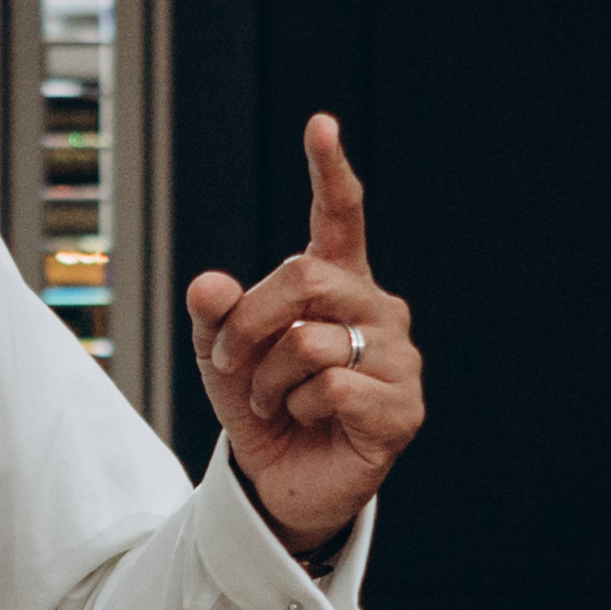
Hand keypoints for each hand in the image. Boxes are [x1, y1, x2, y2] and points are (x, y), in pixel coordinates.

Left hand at [184, 115, 418, 555]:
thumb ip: (214, 316)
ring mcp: (397, 357)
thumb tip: (208, 284)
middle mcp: (376, 309)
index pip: (339, 218)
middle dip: (248, 320)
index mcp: (338, 286)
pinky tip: (309, 424)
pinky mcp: (402, 407)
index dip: (330, 171)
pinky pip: (328, 386)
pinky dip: (297, 409)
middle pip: (305, 276)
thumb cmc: (262, 411)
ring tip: (275, 403)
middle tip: (226, 362)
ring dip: (267, 379)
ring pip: (310, 340)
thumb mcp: (220, 357)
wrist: (282, 484)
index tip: (320, 125)